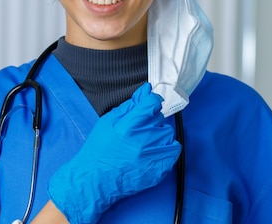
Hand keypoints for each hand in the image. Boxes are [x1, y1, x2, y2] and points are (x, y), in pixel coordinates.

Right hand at [48, 83, 181, 222]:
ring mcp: (153, 156)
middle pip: (160, 118)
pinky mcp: (159, 169)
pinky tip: (154, 150)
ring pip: (168, 133)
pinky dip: (167, 147)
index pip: (152, 103)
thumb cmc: (98, 150)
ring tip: (145, 141)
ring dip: (158, 134)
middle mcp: (143, 140)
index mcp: (128, 126)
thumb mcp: (107, 122)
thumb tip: (146, 91)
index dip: (151, 101)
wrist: (96, 180)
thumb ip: (129, 106)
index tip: (149, 104)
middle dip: (151, 120)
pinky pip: (174, 150)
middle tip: (139, 129)